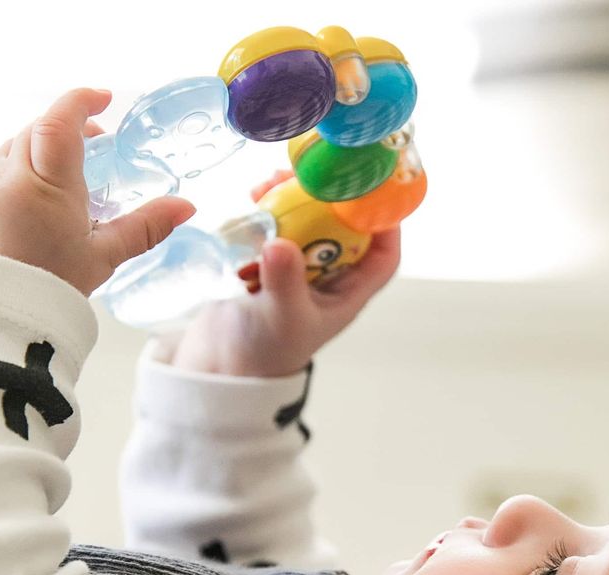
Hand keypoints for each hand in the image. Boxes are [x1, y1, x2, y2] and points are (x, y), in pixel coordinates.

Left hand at [0, 88, 195, 296]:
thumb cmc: (48, 286)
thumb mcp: (104, 256)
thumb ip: (145, 227)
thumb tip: (185, 207)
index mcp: (46, 180)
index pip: (61, 120)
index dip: (83, 101)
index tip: (105, 98)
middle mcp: (8, 172)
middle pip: (39, 129)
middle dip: (69, 126)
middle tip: (98, 140)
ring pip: (17, 147)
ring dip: (45, 149)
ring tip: (71, 174)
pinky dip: (23, 170)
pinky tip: (41, 200)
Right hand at [167, 170, 400, 377]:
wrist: (221, 366)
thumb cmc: (264, 352)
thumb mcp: (281, 317)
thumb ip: (285, 282)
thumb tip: (280, 243)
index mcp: (346, 296)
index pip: (382, 259)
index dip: (387, 225)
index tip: (374, 192)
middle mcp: (327, 279)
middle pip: (344, 229)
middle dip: (328, 199)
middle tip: (308, 174)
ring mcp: (297, 268)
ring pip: (308, 222)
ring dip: (293, 198)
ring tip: (269, 184)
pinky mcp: (268, 261)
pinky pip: (276, 225)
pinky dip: (267, 208)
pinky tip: (252, 197)